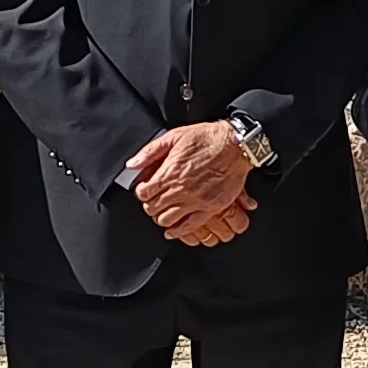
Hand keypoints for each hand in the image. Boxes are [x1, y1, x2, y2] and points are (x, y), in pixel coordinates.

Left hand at [124, 120, 257, 244]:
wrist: (235, 144)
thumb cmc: (207, 138)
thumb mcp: (174, 136)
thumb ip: (150, 152)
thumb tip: (132, 165)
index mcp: (170, 172)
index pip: (144, 193)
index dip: (141, 192)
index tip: (145, 189)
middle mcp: (181, 189)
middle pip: (153, 208)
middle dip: (150, 204)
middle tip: (153, 200)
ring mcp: (196, 201)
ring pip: (167, 219)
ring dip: (161, 217)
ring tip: (163, 211)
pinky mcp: (211, 208)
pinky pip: (189, 227)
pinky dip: (177, 231)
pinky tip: (172, 230)